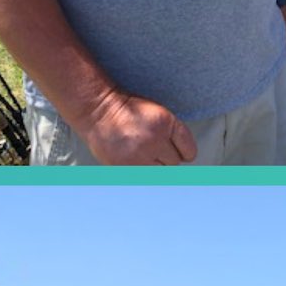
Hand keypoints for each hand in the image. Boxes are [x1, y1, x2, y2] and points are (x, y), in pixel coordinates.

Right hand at [81, 89, 196, 165]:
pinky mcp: (125, 166)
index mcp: (165, 123)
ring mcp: (139, 154)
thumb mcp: (157, 115)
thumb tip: (185, 158)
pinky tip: (133, 159)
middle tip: (151, 148)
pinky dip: (140, 171)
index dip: (183, 152)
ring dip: (153, 166)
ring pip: (160, 173)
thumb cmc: (126, 110)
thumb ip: (173, 135)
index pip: (189, 151)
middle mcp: (154, 139)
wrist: (96, 108)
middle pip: (174, 164)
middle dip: (165, 157)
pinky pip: (144, 177)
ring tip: (140, 152)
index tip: (177, 151)